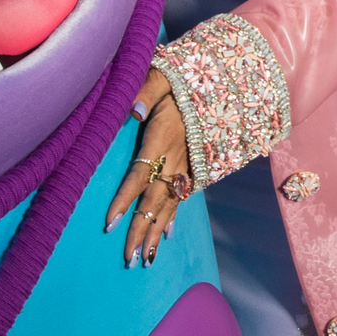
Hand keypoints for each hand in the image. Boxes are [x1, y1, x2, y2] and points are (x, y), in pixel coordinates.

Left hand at [104, 68, 192, 267]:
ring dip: (155, 232)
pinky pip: (183, 196)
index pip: (140, 173)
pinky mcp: (195, 165)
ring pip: (169, 203)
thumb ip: (147, 90)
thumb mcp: (164, 76)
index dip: (125, 199)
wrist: (226, 83)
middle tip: (128, 259)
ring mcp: (188, 164)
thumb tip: (133, 112)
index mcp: (164, 137)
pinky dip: (172, 217)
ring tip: (145, 259)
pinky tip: (165, 235)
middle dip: (140, 230)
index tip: (110, 224)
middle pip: (155, 200)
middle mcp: (177, 156)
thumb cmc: (186, 78)